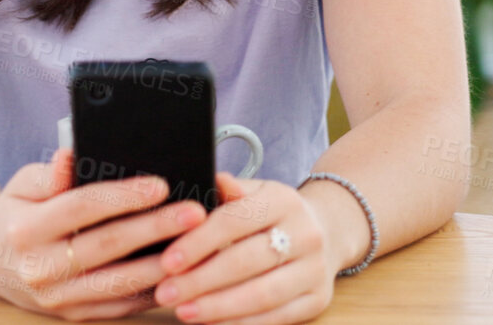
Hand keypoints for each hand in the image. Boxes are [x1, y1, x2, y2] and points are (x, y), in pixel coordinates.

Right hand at [0, 147, 209, 320]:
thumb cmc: (15, 210)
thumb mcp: (24, 183)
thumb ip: (52, 173)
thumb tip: (73, 156)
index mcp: (25, 230)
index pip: (82, 207)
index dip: (124, 196)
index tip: (161, 184)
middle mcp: (38, 269)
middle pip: (108, 245)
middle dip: (156, 228)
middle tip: (194, 212)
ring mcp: (55, 298)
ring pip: (119, 283)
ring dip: (162, 265)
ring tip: (196, 245)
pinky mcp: (70, 315)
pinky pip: (118, 306)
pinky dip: (150, 290)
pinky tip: (177, 272)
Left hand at [152, 172, 338, 323]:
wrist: (326, 231)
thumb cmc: (272, 214)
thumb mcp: (253, 193)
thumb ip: (227, 192)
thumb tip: (209, 181)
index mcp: (283, 200)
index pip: (234, 221)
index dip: (198, 243)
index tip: (167, 262)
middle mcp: (305, 234)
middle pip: (246, 261)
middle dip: (201, 280)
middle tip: (166, 293)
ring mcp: (315, 269)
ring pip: (262, 294)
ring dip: (218, 307)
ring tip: (184, 312)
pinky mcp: (318, 298)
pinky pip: (276, 317)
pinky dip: (241, 323)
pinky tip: (212, 323)